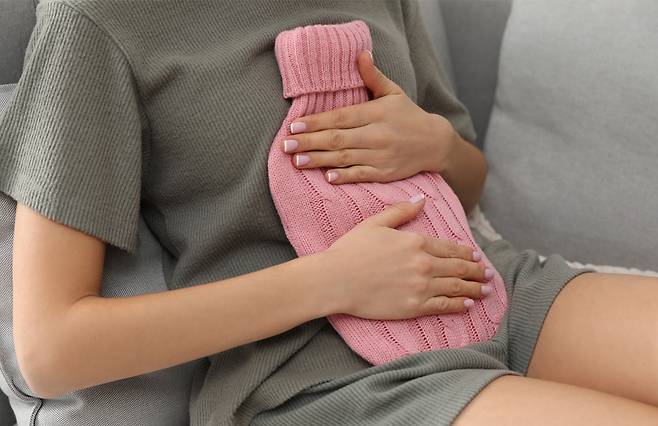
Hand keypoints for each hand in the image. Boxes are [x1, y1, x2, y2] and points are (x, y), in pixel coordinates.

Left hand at [281, 50, 458, 184]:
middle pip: (337, 139)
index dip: (316, 122)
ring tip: (297, 160)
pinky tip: (327, 177)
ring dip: (319, 160)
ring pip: (344, 158)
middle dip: (309, 142)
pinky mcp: (384, 173)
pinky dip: (344, 177)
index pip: (340, 117)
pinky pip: (360, 175)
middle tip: (286, 145)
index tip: (294, 125)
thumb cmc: (409, 116)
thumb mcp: (393, 92)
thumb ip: (373, 76)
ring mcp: (380, 156)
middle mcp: (377, 135)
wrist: (435, 143)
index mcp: (376, 113)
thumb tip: (360, 54)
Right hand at [320, 194, 491, 319]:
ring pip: (457, 287)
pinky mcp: (413, 307)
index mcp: (416, 242)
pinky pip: (443, 306)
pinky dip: (459, 305)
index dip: (467, 253)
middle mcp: (424, 264)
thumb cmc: (350, 250)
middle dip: (477, 271)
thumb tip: (422, 199)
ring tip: (486, 290)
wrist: (336, 280)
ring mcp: (421, 287)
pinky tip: (468, 305)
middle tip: (489, 274)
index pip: (450, 248)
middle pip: (459, 268)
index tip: (477, 256)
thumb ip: (401, 211)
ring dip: (475, 288)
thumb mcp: (375, 223)